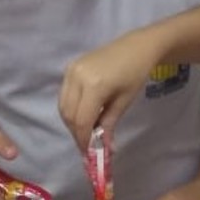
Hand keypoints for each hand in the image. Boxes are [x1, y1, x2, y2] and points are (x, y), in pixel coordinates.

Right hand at [59, 30, 163, 150]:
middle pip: (68, 114)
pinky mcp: (70, 67)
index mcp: (94, 85)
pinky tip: (83, 114)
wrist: (136, 46)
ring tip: (85, 131)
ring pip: (63, 105)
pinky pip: (65, 94)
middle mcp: (77, 77)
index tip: (88, 153)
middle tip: (86, 144)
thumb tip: (104, 147)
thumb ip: (109, 124)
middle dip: (76, 132)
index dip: (83, 139)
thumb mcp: (124, 102)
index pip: (82, 119)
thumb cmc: (135, 74)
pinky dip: (71, 108)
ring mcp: (71, 70)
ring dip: (72, 121)